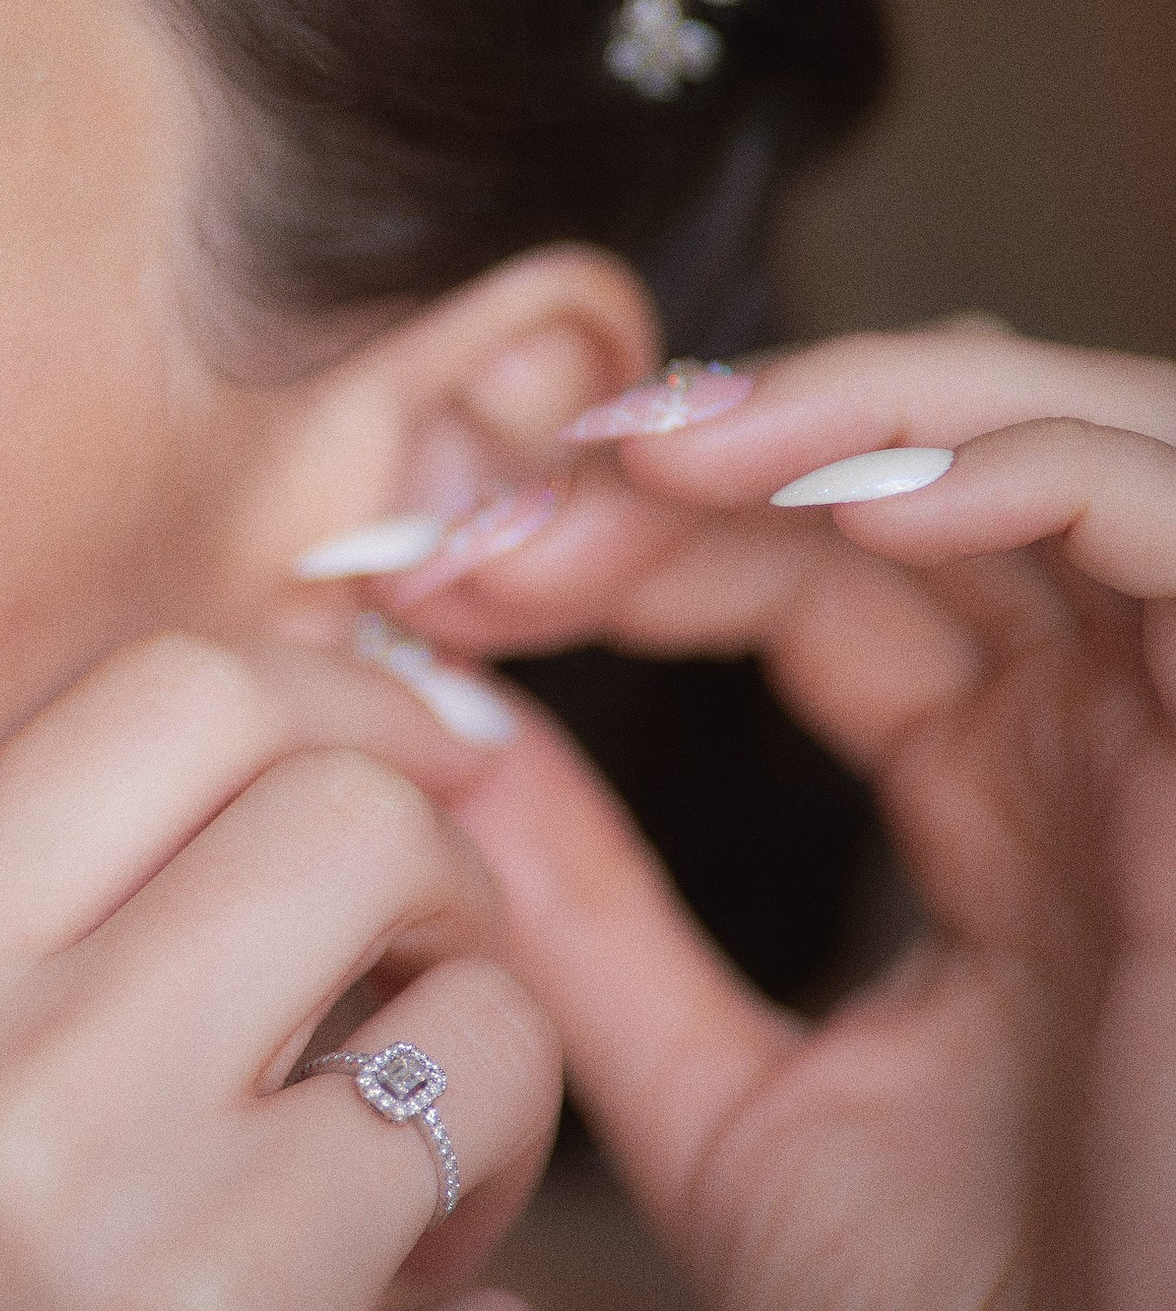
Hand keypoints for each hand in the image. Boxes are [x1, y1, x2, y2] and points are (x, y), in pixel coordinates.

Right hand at [0, 636, 561, 1310]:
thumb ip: (59, 919)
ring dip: (489, 1052)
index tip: (400, 764)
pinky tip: (408, 1283)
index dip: (339, 696)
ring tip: (409, 1161)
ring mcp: (97, 1206)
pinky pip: (474, 1156)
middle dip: (439, 872)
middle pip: (338, 800)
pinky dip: (493, 1200)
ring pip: (461, 982)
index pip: (165, 690)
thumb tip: (342, 742)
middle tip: (413, 979)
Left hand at [410, 323, 1175, 1310]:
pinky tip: (861, 506)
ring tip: (648, 459)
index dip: (609, 543)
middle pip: (882, 492)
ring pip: (1042, 447)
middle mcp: (1090, 737)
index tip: (423, 578)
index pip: (787, 578)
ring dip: (840, 413)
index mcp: (987, 795)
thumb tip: (440, 740)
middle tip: (490, 513)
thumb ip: (590, 918)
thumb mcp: (720, 1099)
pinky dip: (1027, 474)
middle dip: (676, 471)